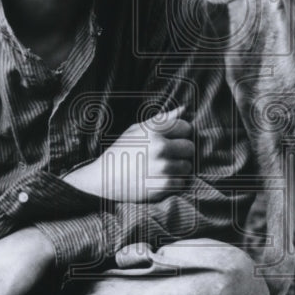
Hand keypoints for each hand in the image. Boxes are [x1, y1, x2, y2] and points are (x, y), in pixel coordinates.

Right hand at [63, 105, 193, 202]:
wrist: (103, 179)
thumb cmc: (121, 152)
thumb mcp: (136, 130)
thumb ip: (162, 119)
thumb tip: (184, 108)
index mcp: (154, 131)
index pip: (186, 128)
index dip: (181, 134)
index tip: (173, 140)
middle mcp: (160, 147)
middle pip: (190, 147)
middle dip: (182, 152)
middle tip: (169, 157)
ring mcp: (162, 167)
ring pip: (188, 167)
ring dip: (179, 169)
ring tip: (162, 169)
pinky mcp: (163, 186)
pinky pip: (182, 182)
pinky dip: (174, 183)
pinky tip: (159, 180)